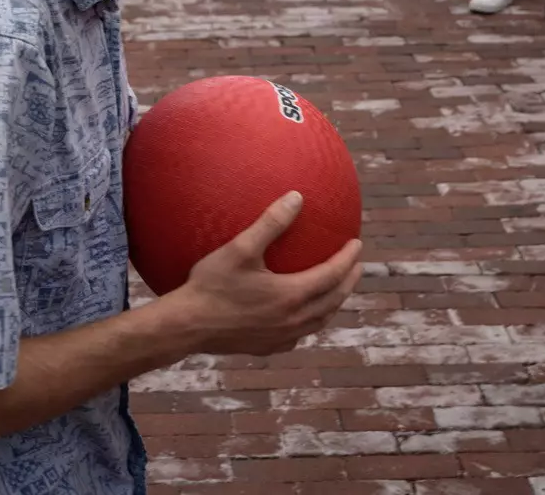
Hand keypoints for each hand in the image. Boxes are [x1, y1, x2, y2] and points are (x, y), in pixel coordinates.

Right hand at [169, 192, 362, 357]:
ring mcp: (282, 337)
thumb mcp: (240, 248)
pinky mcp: (268, 348)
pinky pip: (300, 336)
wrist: (187, 326)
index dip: (347, 258)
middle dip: (348, 281)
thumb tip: (297, 197)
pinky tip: (303, 317)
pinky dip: (311, 322)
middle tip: (355, 265)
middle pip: (333, 300)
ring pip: (320, 321)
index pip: (332, 275)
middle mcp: (293, 320)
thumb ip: (271, 222)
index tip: (356, 243)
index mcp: (292, 295)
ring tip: (336, 290)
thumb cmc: (212, 284)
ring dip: (333, 303)